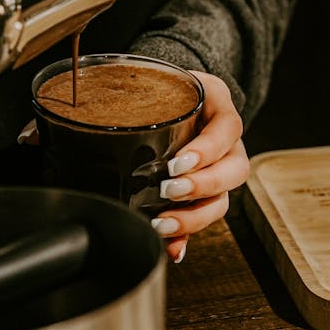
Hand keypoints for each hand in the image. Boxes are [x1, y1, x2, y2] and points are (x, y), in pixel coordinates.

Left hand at [152, 72, 249, 262]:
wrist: (169, 91)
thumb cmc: (162, 87)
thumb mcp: (156, 80)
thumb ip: (136, 92)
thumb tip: (94, 109)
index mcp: (217, 106)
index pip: (227, 128)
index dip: (207, 149)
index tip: (177, 163)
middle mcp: (227, 141)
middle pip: (235, 169)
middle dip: (203, 185)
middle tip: (169, 190)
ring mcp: (220, 168)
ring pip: (224, 198)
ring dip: (196, 216)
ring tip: (164, 223)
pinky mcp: (206, 193)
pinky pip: (203, 216)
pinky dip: (189, 236)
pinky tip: (174, 249)